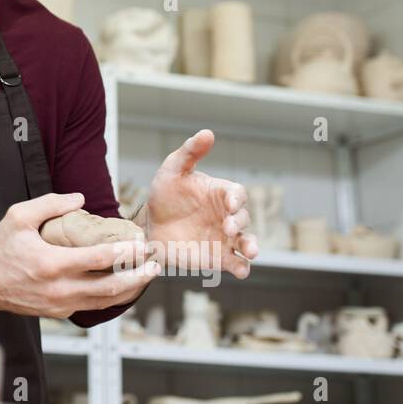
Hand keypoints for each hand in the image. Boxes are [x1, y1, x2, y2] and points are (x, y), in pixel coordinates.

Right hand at [0, 192, 158, 318]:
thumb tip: (80, 199)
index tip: (140, 244)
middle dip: (137, 276)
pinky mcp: (59, 312)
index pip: (98, 260)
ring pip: (105, 302)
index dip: (124, 252)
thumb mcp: (18, 217)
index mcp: (51, 264)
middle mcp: (59, 289)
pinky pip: (92, 306)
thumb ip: (50, 204)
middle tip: (154, 264)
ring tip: (146, 276)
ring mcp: (60, 304)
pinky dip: (111, 298)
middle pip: (110, 287)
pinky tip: (123, 286)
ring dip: (130, 290)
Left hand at [144, 129, 258, 278]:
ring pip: (247, 243)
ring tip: (251, 253)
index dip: (237, 199)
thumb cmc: (165, 194)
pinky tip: (241, 270)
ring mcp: (225, 238)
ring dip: (252, 247)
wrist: (150, 225)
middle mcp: (228, 216)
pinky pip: (237, 264)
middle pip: (244, 219)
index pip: (238, 194)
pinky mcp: (219, 257)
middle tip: (227, 228)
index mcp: (221, 193)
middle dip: (240, 224)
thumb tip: (208, 133)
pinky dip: (243, 268)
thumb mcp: (172, 170)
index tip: (230, 205)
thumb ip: (190, 152)